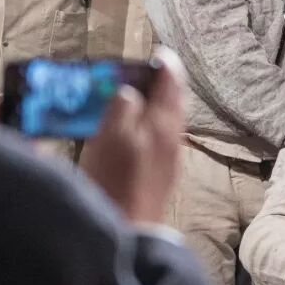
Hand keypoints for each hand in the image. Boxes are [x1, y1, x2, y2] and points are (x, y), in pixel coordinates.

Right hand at [79, 47, 185, 222]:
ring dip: (154, 107)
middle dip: (160, 85)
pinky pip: (161, 139)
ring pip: (167, 121)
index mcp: (163, 120)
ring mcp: (171, 158)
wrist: (127, 229)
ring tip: (133, 101)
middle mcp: (174, 137)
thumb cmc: (114, 180)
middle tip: (142, 75)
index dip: (162, 64)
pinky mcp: (162, 176)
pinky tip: (133, 133)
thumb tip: (129, 91)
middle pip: (173, 101)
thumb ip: (122, 106)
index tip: (153, 54)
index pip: (171, 80)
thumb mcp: (110, 134)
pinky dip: (150, 127)